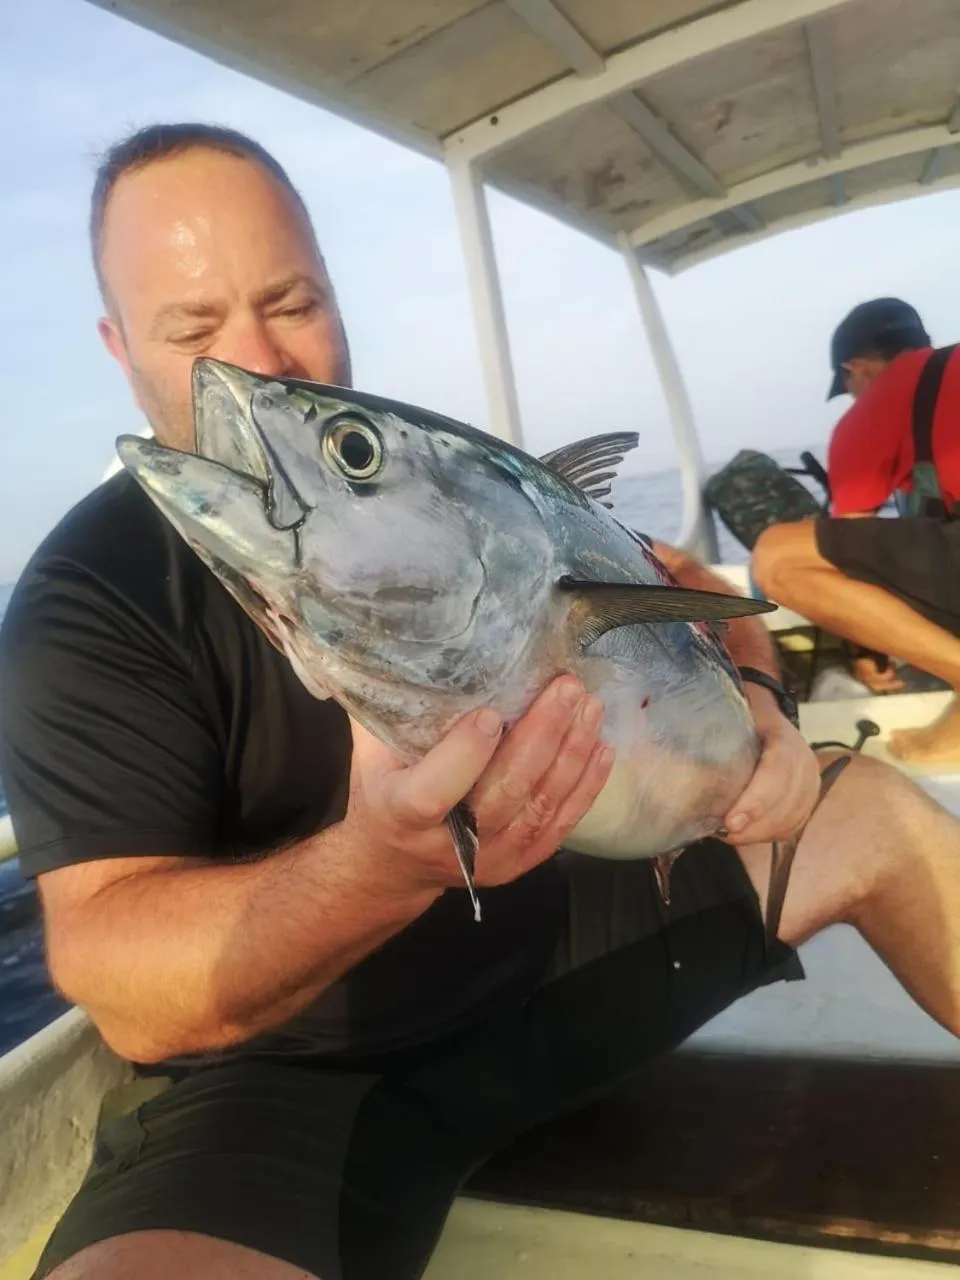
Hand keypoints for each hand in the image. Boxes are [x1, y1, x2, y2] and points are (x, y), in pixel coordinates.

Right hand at [345, 675, 614, 897]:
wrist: (394, 862)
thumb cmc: (382, 790)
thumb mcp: (371, 752)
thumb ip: (392, 711)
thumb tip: (415, 650)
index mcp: (402, 812)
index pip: (435, 790)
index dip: (465, 755)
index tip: (491, 712)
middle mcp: (450, 844)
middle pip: (505, 791)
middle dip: (542, 735)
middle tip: (567, 688)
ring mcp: (490, 859)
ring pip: (540, 807)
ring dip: (572, 754)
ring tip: (590, 708)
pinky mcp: (519, 864)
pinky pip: (560, 826)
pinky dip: (585, 787)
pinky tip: (601, 750)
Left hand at [722, 685, 820, 844]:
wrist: (768, 718)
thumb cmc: (744, 720)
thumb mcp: (729, 716)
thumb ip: (708, 732)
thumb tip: (670, 755)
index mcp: (783, 736)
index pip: (778, 771)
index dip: (757, 800)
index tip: (730, 821)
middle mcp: (803, 761)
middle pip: (787, 801)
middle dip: (755, 824)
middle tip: (724, 833)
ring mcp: (809, 782)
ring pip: (791, 818)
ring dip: (759, 832)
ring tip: (729, 835)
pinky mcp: (807, 801)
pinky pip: (793, 826)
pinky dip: (768, 834)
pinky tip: (745, 835)